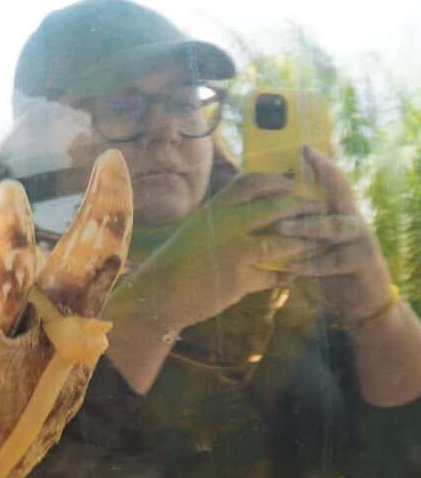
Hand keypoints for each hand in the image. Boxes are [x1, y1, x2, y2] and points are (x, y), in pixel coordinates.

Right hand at [107, 172, 314, 343]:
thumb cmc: (177, 261)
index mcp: (214, 209)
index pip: (252, 182)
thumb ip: (226, 219)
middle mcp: (225, 225)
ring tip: (319, 244)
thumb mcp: (197, 230)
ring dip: (305, 244)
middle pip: (278, 207)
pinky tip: (292, 275)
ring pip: (284, 242)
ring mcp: (234, 252)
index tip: (294, 184)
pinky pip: (274, 275)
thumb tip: (256, 210)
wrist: (157, 295)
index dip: (278, 181)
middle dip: (304, 209)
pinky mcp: (240, 280)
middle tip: (320, 212)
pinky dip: (286, 275)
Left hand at [276, 148, 399, 321]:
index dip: (321, 163)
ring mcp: (360, 239)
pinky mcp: (363, 263)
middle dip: (323, 178)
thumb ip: (294, 222)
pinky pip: (336, 261)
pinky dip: (313, 264)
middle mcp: (350, 218)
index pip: (329, 180)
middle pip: (340, 192)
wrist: (358, 299)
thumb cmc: (326, 264)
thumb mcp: (310, 240)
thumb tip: (259, 204)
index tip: (304, 147)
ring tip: (281, 227)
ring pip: (335, 227)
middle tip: (294, 174)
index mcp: (335, 210)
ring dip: (307, 226)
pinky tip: (291, 267)